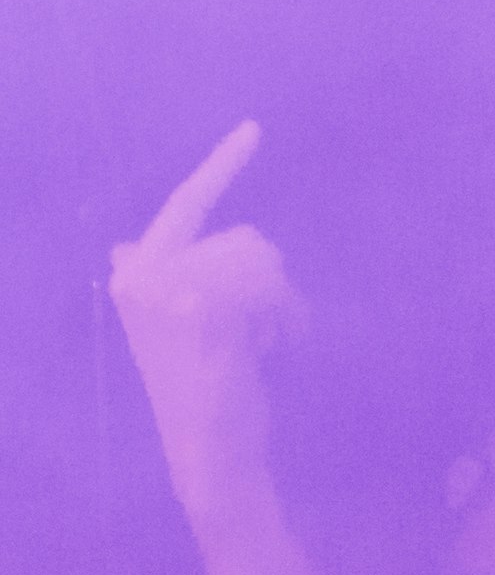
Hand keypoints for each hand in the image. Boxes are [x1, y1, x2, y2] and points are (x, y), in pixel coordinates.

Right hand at [105, 123, 302, 519]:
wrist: (208, 447)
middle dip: (270, 283)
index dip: (223, 165)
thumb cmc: (203, 384)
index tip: (257, 127)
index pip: (187, 203)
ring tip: (262, 345)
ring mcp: (169, 288)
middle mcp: (140, 272)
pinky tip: (269, 352)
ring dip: (283, 304)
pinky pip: (274, 285)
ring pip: (268, 261)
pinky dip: (288, 318)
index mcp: (133, 271)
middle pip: (250, 238)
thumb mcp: (172, 324)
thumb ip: (157, 277)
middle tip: (258, 333)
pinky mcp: (205, 307)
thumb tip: (125, 245)